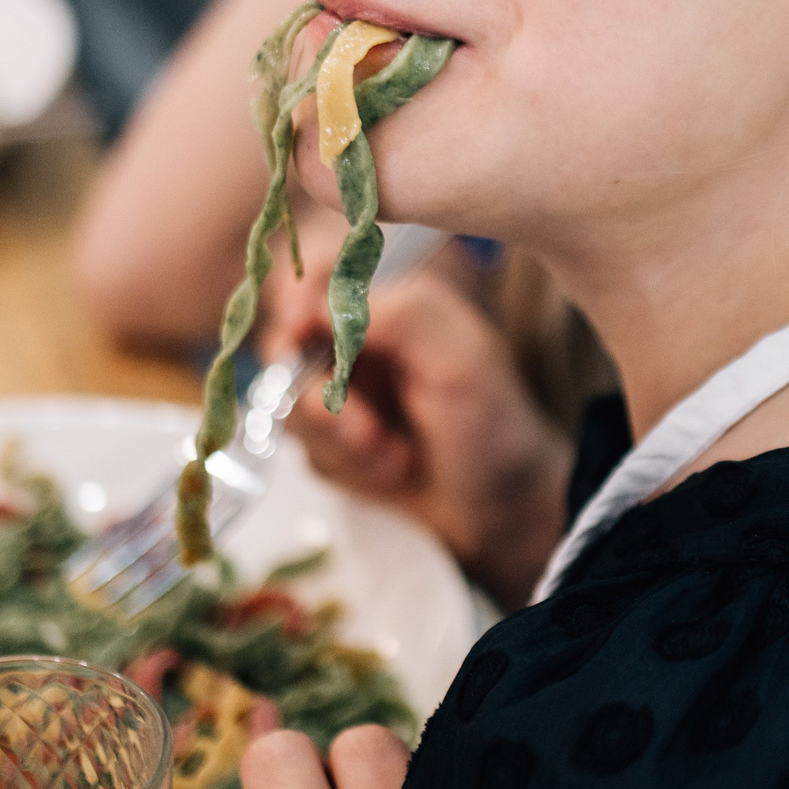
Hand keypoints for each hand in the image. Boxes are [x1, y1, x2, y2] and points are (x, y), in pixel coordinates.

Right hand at [263, 254, 571, 611]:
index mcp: (392, 307)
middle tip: (370, 434)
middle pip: (289, 352)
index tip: (296, 335)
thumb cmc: (492, 425)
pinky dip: (352, 469)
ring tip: (399, 459)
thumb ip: (396, 317)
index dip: (296, 307)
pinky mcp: (337, 439)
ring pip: (295, 409)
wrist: (500, 506)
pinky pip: (310, 452)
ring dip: (345, 445)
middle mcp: (361, 344)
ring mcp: (345, 392)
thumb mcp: (457, 360)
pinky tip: (394, 472)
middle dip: (327, 405)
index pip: (318, 282)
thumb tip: (321, 306)